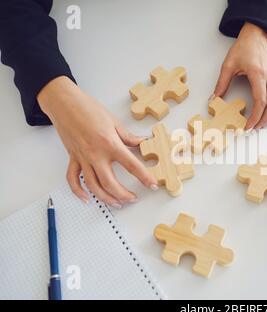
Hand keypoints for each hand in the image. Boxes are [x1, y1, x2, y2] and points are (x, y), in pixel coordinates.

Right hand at [38, 76, 157, 207]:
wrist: (65, 103)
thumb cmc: (89, 108)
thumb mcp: (114, 122)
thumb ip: (128, 137)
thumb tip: (142, 143)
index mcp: (110, 144)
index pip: (131, 165)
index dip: (144, 177)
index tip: (152, 185)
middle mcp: (96, 155)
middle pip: (110, 183)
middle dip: (124, 195)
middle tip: (134, 198)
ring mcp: (83, 158)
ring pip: (93, 186)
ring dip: (105, 198)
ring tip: (117, 203)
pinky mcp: (72, 158)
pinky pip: (73, 179)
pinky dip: (79, 192)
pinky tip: (87, 199)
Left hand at [213, 22, 266, 129]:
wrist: (257, 35)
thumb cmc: (244, 48)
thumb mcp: (228, 64)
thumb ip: (221, 83)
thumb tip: (214, 99)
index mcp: (258, 73)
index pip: (260, 100)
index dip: (255, 116)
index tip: (249, 125)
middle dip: (264, 119)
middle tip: (256, 128)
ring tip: (265, 124)